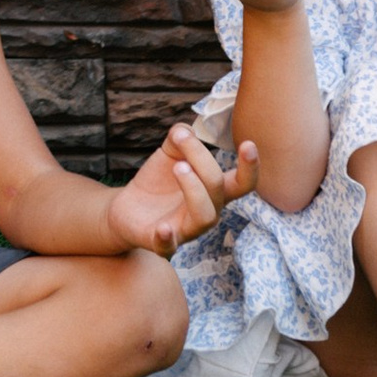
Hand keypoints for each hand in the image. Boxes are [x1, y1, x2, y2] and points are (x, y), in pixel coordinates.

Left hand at [109, 125, 260, 257]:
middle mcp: (207, 211)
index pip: (242, 182)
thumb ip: (181, 137)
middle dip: (203, 162)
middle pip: (218, 188)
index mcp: (214, 190)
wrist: (126, 207)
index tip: (248, 144)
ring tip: (178, 168)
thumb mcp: (169, 153)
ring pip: (204, 216)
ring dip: (194, 189)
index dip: (250, 167)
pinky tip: (163, 227)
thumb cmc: (158, 181)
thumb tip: (185, 130)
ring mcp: (186, 229)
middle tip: (181, 141)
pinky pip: (169, 246)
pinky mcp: (162, 242)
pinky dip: (167, 238)